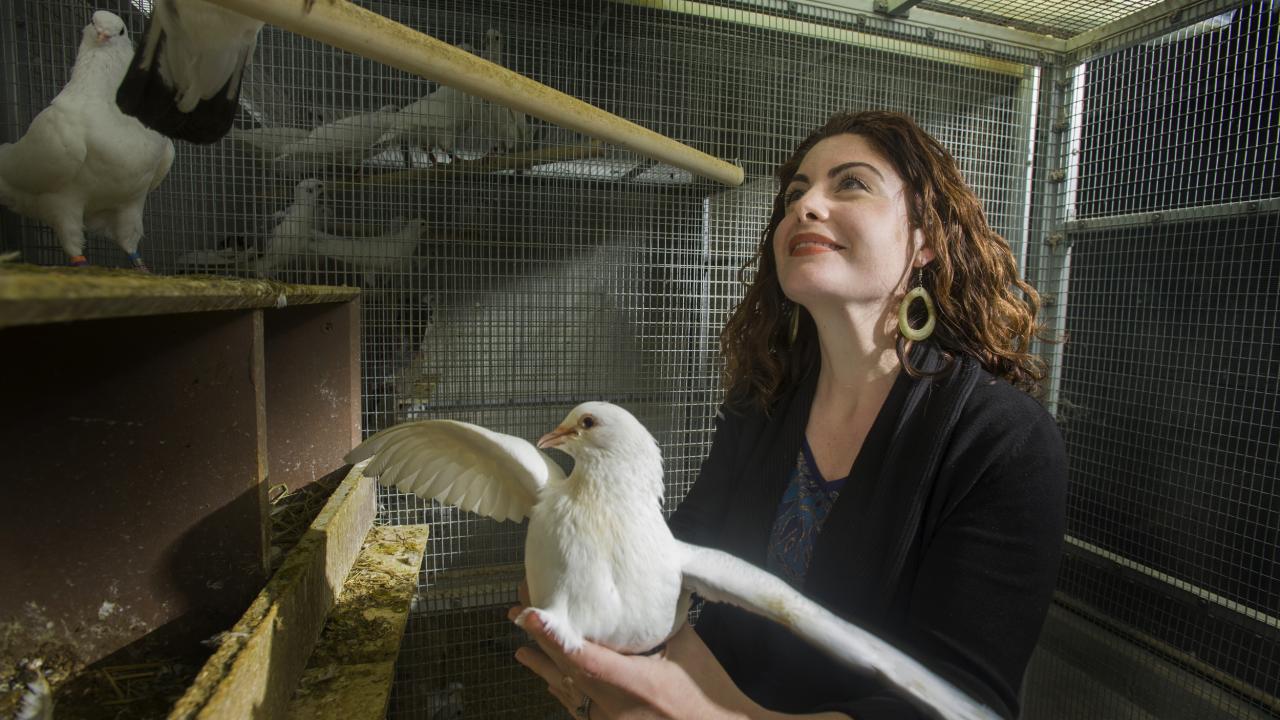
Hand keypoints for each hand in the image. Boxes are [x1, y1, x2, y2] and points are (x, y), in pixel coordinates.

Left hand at [509, 585, 753, 719]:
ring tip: (521, 649)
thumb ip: (659, 624)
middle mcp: (614, 706)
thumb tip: (641, 595)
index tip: (528, 614)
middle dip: (540, 641)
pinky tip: (551, 681)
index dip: (551, 635)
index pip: (582, 656)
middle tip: (518, 613)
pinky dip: (564, 691)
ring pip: (567, 692)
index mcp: (632, 682)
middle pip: (565, 671)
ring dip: (544, 668)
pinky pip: (579, 709)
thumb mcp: (687, 649)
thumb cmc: (708, 692)